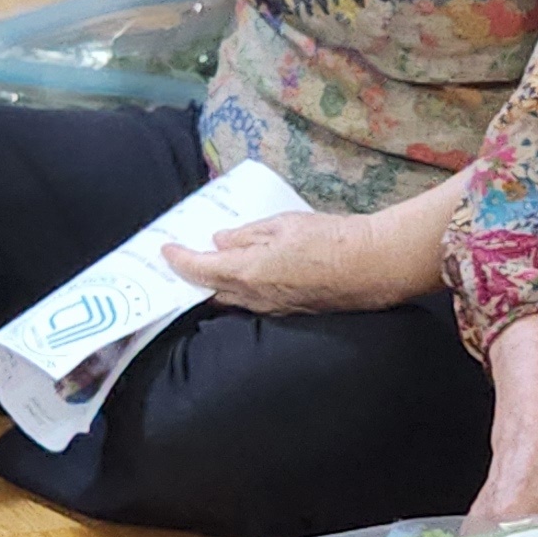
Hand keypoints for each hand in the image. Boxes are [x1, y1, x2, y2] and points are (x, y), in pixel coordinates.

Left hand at [161, 211, 409, 316]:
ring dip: (218, 286)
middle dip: (194, 278)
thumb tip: (220, 240)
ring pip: (232, 300)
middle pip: (210, 293)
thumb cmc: (330, 238)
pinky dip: (240, 290)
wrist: (372, 266)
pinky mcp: (289, 311)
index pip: (198, 270)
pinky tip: (246, 275)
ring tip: (211, 267)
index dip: (178, 260)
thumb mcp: (283, 224)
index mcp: (247, 271)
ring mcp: (272, 308)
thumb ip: (247, 234)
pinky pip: (254, 303)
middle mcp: (254, 297)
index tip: (165, 250)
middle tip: (184, 260)